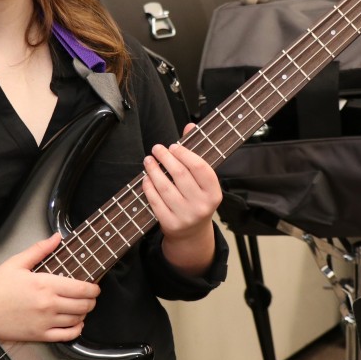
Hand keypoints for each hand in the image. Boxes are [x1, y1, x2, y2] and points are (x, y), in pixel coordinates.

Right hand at [0, 234, 100, 342]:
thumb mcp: (16, 262)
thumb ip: (40, 250)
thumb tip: (57, 237)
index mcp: (45, 284)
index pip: (82, 288)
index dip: (94, 288)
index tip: (95, 286)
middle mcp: (48, 304)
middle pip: (84, 305)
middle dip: (92, 300)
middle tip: (91, 296)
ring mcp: (45, 322)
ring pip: (78, 320)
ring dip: (85, 313)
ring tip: (82, 307)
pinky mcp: (39, 335)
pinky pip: (67, 336)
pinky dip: (77, 330)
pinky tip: (76, 323)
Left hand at [142, 124, 221, 275]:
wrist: (191, 234)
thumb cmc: (196, 200)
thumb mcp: (202, 181)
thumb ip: (196, 153)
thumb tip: (190, 125)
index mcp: (214, 193)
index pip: (200, 168)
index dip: (185, 154)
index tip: (173, 146)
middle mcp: (202, 206)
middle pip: (180, 175)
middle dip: (166, 158)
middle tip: (157, 148)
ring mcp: (186, 216)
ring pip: (165, 187)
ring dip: (153, 170)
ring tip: (148, 160)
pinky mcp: (170, 224)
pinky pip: (155, 201)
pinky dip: (148, 187)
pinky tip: (146, 177)